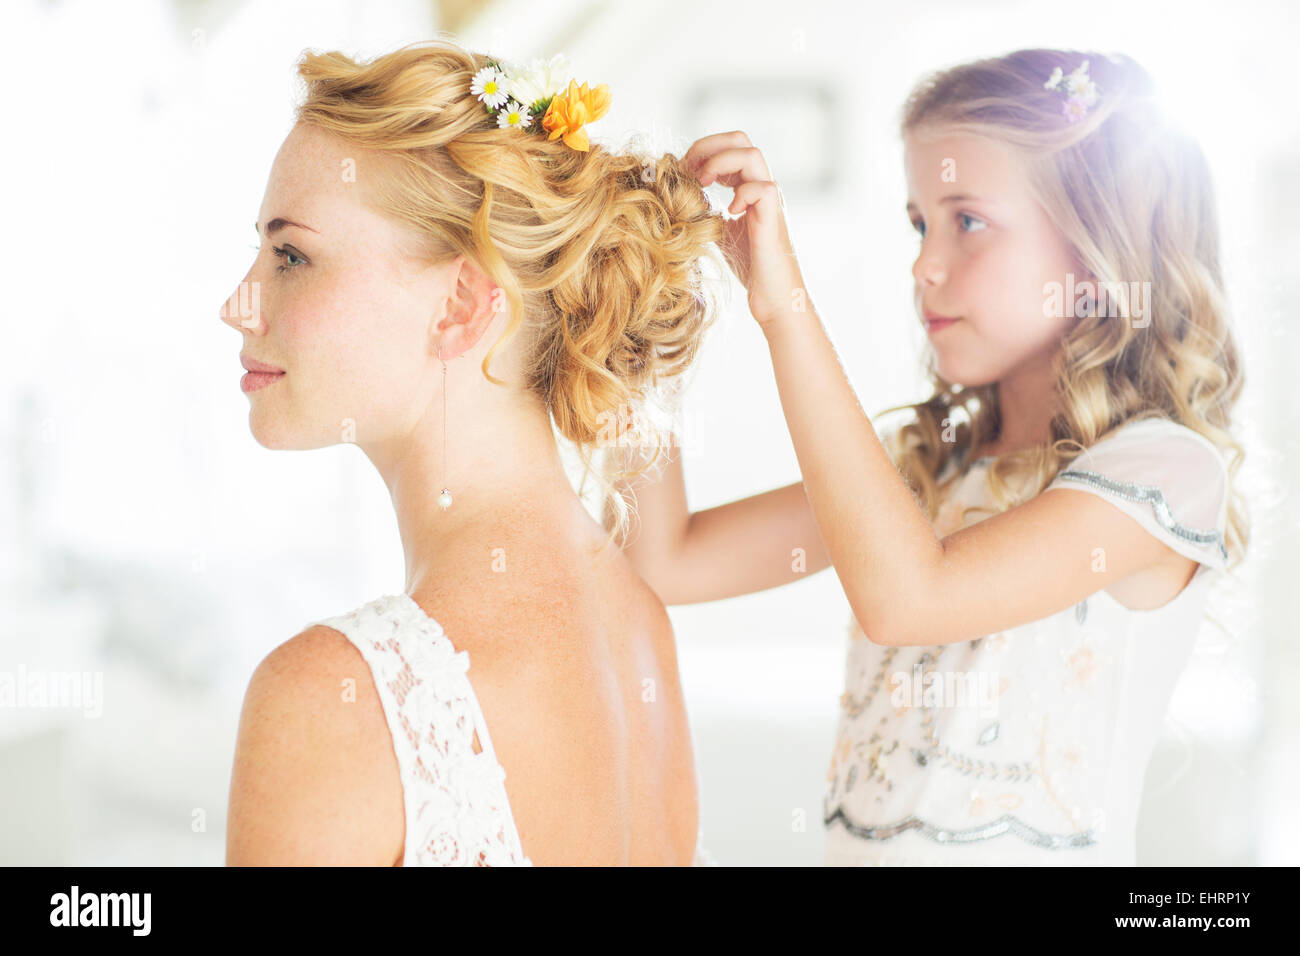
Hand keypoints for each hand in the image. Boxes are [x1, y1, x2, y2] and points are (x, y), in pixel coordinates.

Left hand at [683, 131, 810, 329]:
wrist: (774, 296)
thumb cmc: (749, 266)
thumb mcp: (719, 230)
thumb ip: (706, 209)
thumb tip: (679, 195)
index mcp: (748, 186)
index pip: (728, 146)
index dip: (702, 151)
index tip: (682, 170)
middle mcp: (761, 186)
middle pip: (740, 139)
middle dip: (709, 147)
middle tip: (690, 171)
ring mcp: (770, 200)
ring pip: (752, 155)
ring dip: (721, 164)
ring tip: (705, 185)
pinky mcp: (774, 219)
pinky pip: (764, 188)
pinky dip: (742, 194)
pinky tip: (730, 213)